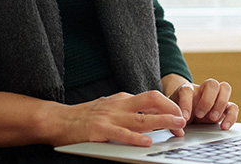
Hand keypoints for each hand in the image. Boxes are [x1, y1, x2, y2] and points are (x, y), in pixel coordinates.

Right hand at [48, 90, 185, 147]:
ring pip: (142, 118)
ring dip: (162, 122)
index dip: (169, 105)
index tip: (180, 115)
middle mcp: (119, 105)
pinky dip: (136, 138)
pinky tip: (147, 142)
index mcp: (123, 99)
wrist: (57, 119)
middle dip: (171, 109)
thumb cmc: (83, 117)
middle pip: (152, 100)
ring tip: (177, 128)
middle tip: (183, 121)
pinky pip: (122, 134)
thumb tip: (151, 119)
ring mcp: (110, 117)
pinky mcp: (100, 130)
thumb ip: (128, 112)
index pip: (152, 98)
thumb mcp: (109, 108)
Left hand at [165, 76, 238, 132]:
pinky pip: (233, 107)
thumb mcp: (172, 114)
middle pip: (211, 83)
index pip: (187, 90)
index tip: (185, 118)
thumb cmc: (178, 113)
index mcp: (187, 90)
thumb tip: (177, 127)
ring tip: (213, 118)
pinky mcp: (224, 108)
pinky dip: (231, 116)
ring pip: (225, 88)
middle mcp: (203, 90)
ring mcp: (215, 97)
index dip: (186, 103)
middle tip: (200, 115)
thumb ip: (173, 118)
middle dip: (207, 100)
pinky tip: (224, 126)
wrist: (184, 116)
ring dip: (220, 103)